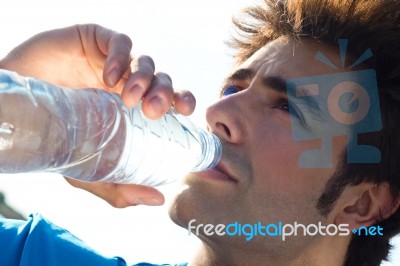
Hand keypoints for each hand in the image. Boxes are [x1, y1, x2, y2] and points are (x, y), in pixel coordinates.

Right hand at [0, 24, 195, 206]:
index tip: (187, 113)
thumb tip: (158, 200)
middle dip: (165, 92)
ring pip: (146, 61)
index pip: (171, 101)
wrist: (17, 106)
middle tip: (154, 110)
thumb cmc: (58, 135)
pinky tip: (108, 76)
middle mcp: (130, 84)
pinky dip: (121, 57)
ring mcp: (115, 62)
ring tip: (129, 97)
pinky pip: (120, 43)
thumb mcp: (88, 167)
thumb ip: (119, 185)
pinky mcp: (97, 41)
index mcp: (136, 108)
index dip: (183, 101)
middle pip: (163, 80)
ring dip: (143, 78)